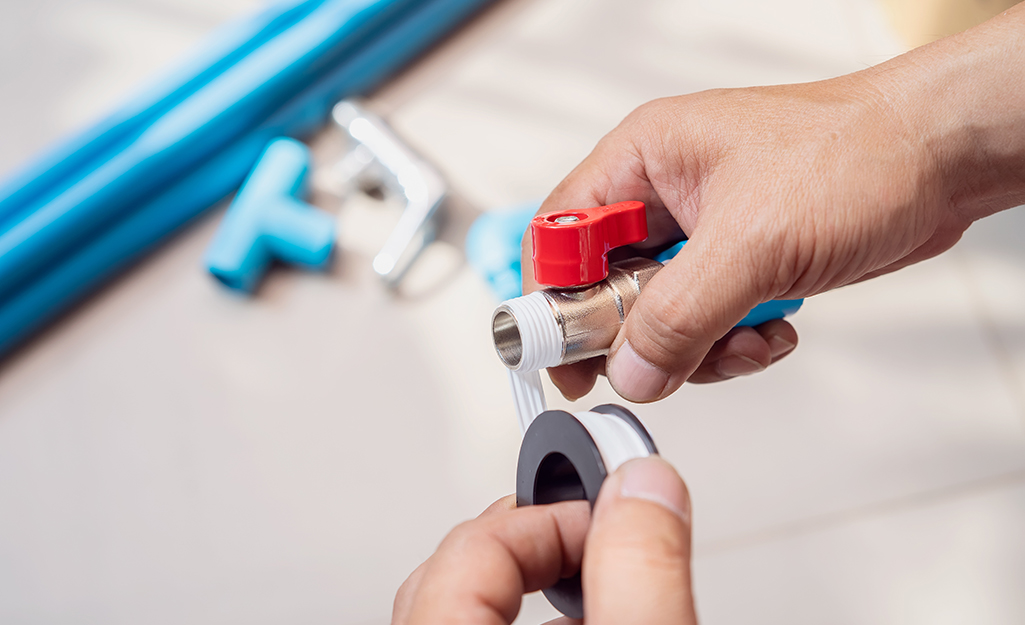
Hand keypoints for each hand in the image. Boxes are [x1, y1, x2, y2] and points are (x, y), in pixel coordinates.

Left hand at [393, 457, 695, 623]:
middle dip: (541, 544)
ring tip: (602, 588)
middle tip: (604, 544)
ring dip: (539, 591)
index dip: (554, 516)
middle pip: (457, 573)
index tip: (616, 519)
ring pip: (465, 613)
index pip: (474, 547)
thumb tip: (642, 486)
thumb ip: (642, 573)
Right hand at [524, 6, 1024, 402]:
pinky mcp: (740, 261)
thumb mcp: (751, 241)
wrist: (941, 160)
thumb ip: (679, 315)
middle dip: (640, 334)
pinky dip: (734, 343)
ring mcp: (703, 231)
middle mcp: (665, 193)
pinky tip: (772, 332)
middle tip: (661, 363)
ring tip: (744, 341)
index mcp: (644, 158)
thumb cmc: (856, 154)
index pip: (562, 235)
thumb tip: (630, 370)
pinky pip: (707, 321)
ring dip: (698, 347)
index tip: (563, 357)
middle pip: (606, 285)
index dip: (553, 300)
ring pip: (659, 315)